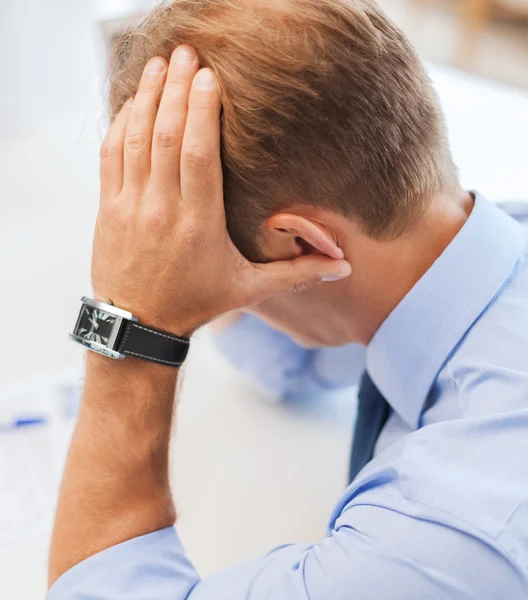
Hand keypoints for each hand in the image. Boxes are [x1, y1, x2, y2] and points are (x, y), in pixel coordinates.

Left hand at [92, 45, 350, 336]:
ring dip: (147, 97)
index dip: (201, 112)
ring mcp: (129, 206)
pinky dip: (121, 123)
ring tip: (161, 63)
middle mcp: (161, 209)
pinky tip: (133, 101)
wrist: (138, 325)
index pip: (198, 156)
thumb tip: (345, 267)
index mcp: (199, 224)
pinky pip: (111, 155)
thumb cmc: (196, 303)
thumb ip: (296, 274)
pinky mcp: (108, 208)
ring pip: (136, 139)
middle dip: (176, 89)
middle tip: (188, 53)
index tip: (209, 77)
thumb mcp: (248, 291)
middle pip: (166, 136)